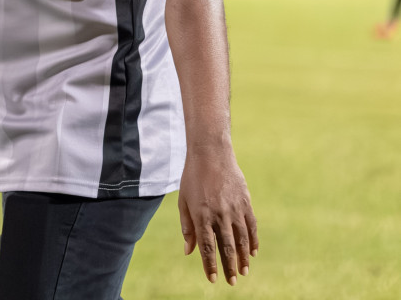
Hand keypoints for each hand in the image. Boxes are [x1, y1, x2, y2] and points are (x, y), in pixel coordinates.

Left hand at [179, 145, 257, 284]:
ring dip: (243, 258)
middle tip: (232, 282)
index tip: (212, 279)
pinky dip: (253, 241)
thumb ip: (187, 227)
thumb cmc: (192, 179)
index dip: (209, 264)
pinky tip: (252, 253)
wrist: (211, 154)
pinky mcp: (246, 203)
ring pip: (241, 239)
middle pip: (226, 247)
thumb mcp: (183, 201)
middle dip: (229, 267)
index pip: (206, 246)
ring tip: (244, 271)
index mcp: (201, 215)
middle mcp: (219, 214)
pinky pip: (251, 227)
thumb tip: (189, 252)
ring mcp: (234, 209)